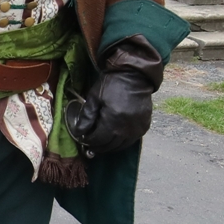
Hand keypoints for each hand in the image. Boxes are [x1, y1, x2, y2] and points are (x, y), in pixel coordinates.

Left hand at [67, 37, 164, 156]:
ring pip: (121, 146)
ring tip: (100, 145)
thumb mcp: (94, 97)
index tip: (82, 139)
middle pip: (109, 145)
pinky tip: (114, 139)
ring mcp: (137, 129)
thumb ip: (87, 116)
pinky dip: (121, 143)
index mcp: (113, 119)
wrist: (134, 75)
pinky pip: (131, 141)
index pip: (98, 139)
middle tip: (89, 146)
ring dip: (109, 147)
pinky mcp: (145, 127)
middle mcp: (127, 128)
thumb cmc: (111, 84)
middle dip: (97, 147)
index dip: (89, 141)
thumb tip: (79, 132)